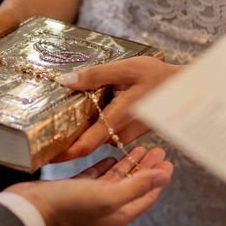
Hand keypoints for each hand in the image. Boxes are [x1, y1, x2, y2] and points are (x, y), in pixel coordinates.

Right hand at [6, 146, 172, 225]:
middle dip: (147, 168)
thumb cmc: (69, 204)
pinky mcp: (75, 191)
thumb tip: (165, 176)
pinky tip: (111, 155)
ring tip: (140, 147)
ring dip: (129, 164)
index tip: (168, 160)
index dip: (159, 178)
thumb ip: (138, 185)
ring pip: (116, 180)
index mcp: (118, 215)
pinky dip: (106, 166)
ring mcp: (91, 201)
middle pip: (134, 186)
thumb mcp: (108, 195)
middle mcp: (107, 210)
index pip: (147, 195)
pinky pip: (97, 177)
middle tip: (158, 149)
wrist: (31, 208)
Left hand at [53, 56, 183, 160]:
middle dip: (65, 138)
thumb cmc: (158, 76)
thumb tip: (65, 81)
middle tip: (39, 130)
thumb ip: (95, 75)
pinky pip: (104, 131)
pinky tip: (81, 110)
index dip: (62, 153)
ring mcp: (124, 135)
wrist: (186, 89)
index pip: (84, 146)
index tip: (42, 156)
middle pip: (85, 142)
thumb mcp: (126, 69)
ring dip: (78, 128)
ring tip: (54, 117)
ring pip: (94, 136)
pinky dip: (92, 123)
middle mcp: (119, 134)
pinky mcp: (128, 132)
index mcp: (117, 120)